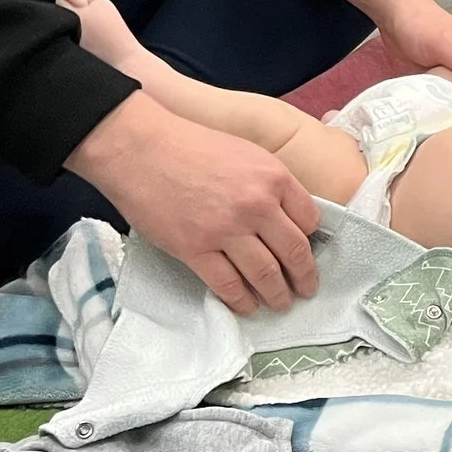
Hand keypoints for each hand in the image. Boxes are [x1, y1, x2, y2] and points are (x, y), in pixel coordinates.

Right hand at [68, 94, 318, 313]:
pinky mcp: (194, 249)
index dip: (312, 241)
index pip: (310, 220)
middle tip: (306, 290)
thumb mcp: (247, 154)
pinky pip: (227, 284)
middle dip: (304, 277)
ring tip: (281, 303)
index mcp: (274, 178)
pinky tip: (247, 306)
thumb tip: (285, 217)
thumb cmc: (191, 145)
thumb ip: (270, 184)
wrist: (140, 148)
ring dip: (277, 295)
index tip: (308, 254)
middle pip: (294, 252)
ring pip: (265, 274)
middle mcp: (257, 206)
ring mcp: (226, 230)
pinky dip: (241, 300)